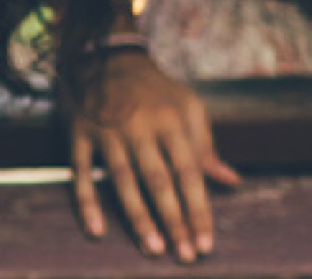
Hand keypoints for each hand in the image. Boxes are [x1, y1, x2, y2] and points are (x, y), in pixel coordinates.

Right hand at [67, 51, 239, 261]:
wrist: (103, 55)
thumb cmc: (154, 88)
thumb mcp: (188, 106)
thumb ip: (207, 145)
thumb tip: (231, 181)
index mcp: (171, 121)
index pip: (189, 172)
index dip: (198, 209)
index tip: (206, 243)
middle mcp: (140, 127)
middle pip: (158, 181)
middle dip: (174, 221)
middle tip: (185, 255)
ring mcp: (107, 131)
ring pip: (124, 181)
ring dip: (138, 217)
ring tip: (153, 249)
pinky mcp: (79, 134)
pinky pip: (81, 173)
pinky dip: (88, 202)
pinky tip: (97, 231)